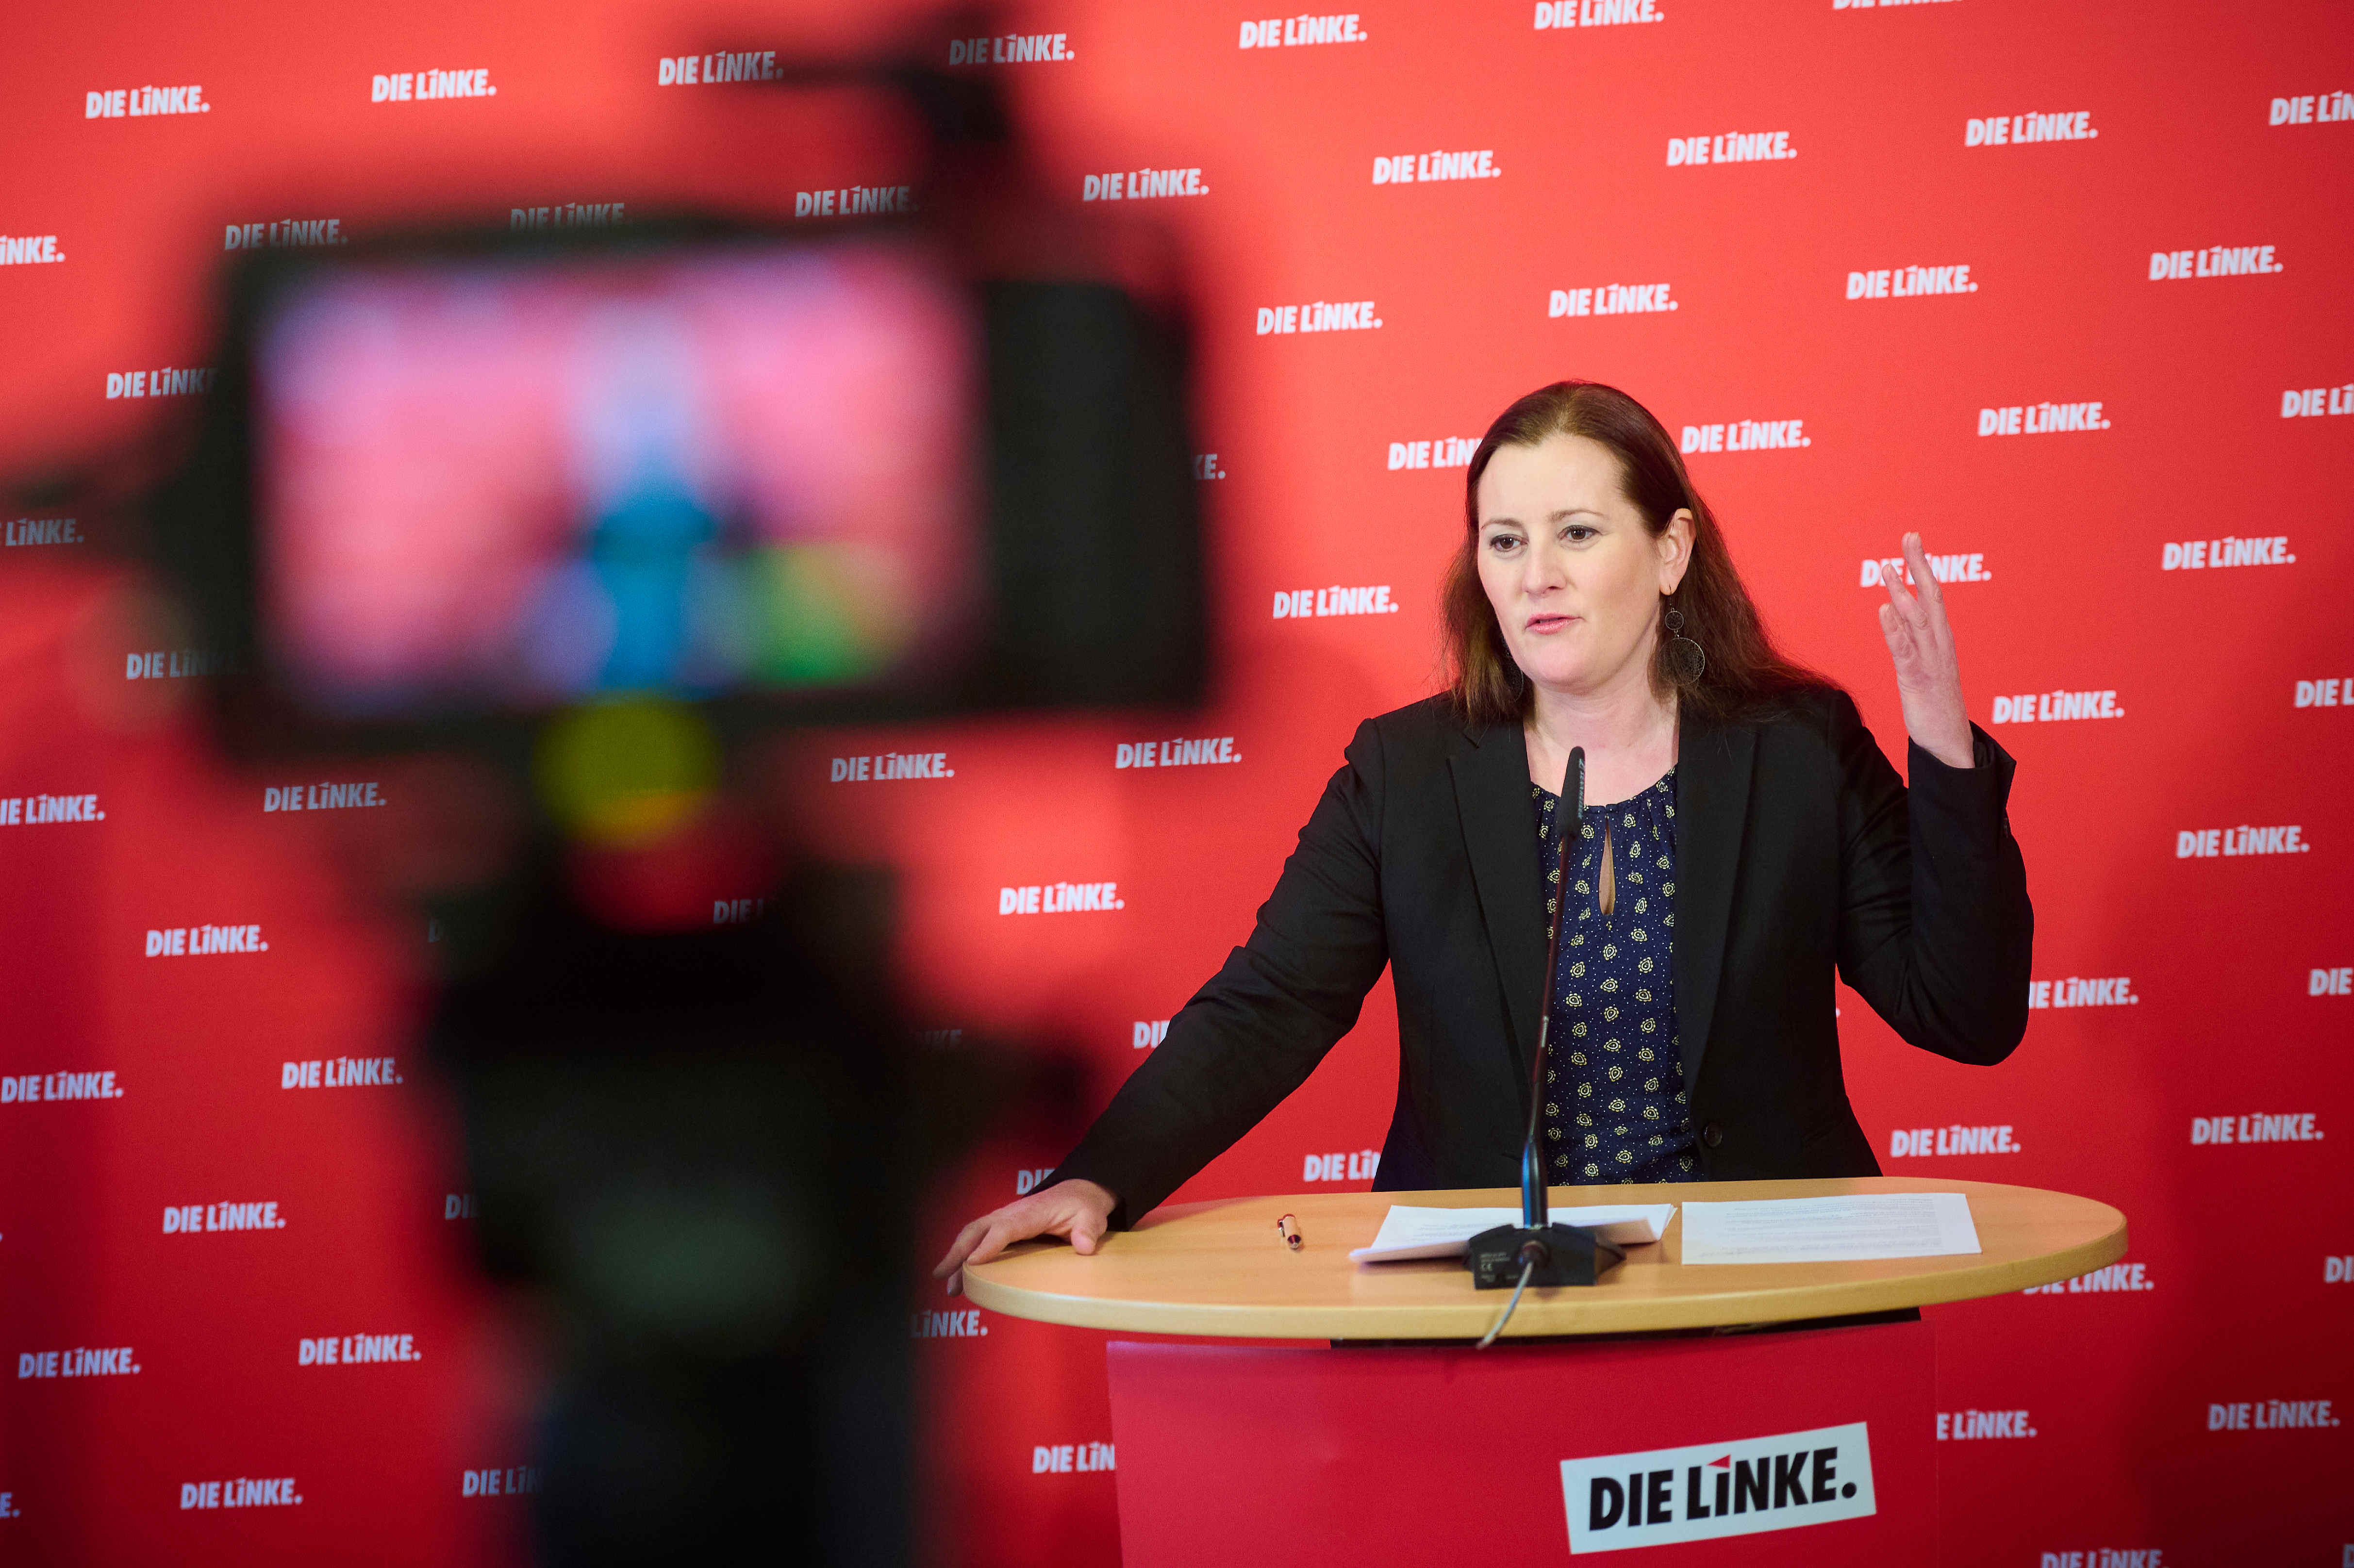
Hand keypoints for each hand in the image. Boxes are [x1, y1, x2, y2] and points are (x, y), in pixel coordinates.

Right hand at [931, 1178, 1117, 1295]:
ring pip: (973, 1234)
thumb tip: (1084, 1246)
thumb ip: (1088, 1231)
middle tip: (942, 1275)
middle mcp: (1012, 1213)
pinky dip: (966, 1254)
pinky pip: (979, 1238)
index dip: (988, 1245)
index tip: (973, 1263)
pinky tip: (961, 1275)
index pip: (1004, 1228)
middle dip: (958, 1252)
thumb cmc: (1083, 1207)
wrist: (1079, 1193)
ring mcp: (1005, 1219)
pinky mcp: (1004, 1226)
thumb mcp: (1092, 1217)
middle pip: (977, 1229)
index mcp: (1031, 1212)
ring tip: (948, 1285)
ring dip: (957, 1256)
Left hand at [1876, 532, 1975, 769]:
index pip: (1933, 595)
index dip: (1923, 567)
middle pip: (1930, 597)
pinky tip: (1884, 610)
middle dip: (1920, 565)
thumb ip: (1913, 637)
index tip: (1913, 540)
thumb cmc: (1936, 703)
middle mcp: (1939, 644)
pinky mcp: (1918, 680)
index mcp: (1941, 639)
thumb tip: (1897, 610)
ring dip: (1903, 592)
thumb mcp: (1925, 664)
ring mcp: (1930, 661)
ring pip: (1918, 620)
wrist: (1950, 743)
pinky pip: (1905, 651)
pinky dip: (1895, 629)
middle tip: (1910, 536)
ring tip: (1889, 567)